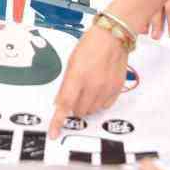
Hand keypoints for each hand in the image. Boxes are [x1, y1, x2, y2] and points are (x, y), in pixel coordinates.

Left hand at [48, 24, 128, 138]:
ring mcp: (106, 88)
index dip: (57, 121)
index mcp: (77, 76)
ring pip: (92, 110)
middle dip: (74, 106)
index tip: (53, 133)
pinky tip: (99, 88)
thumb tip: (60, 103)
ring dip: (87, 104)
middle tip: (76, 93)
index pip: (65, 104)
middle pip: (79, 111)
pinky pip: (105, 106)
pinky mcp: (117, 89)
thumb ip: (66, 85)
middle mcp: (93, 85)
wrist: (113, 36)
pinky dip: (99, 101)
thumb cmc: (89, 45)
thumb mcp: (71, 62)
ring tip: (88, 87)